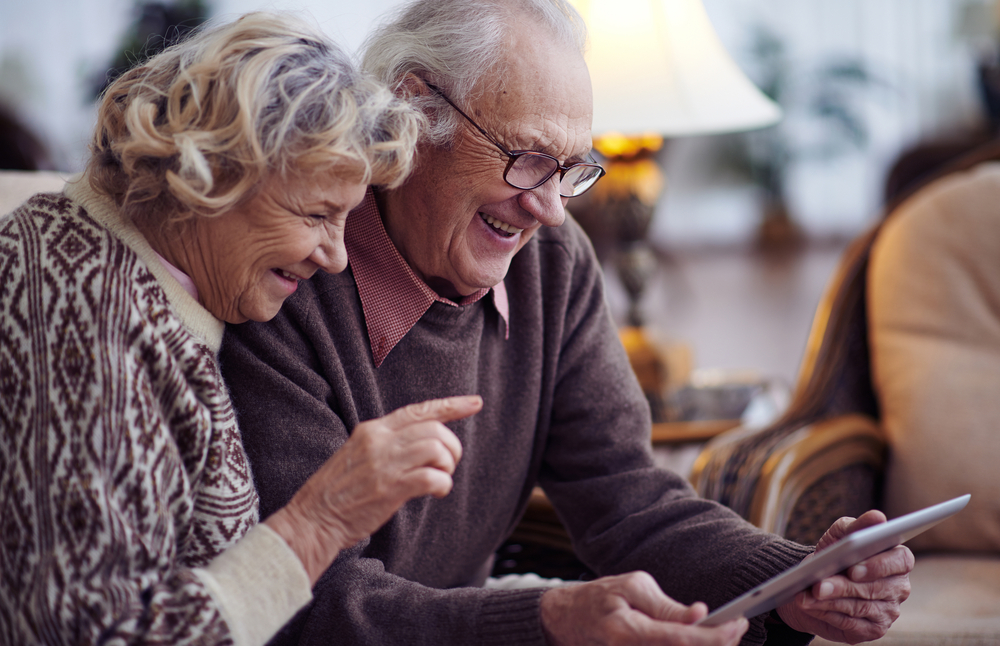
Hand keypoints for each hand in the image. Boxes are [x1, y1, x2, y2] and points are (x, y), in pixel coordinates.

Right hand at [265, 395, 480, 583]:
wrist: (312, 519)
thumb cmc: (338, 492)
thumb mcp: (358, 454)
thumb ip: (387, 444)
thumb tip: (422, 443)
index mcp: (372, 429)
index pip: (418, 410)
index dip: (451, 406)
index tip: (475, 403)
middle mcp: (379, 441)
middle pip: (434, 429)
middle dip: (452, 447)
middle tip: (447, 466)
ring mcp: (384, 464)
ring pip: (437, 449)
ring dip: (447, 466)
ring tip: (439, 479)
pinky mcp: (389, 489)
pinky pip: (432, 478)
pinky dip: (443, 485)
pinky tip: (436, 493)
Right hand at [540, 572, 747, 645]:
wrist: (567, 620)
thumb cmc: (599, 599)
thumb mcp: (631, 587)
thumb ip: (666, 606)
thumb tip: (700, 614)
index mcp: (629, 632)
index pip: (682, 640)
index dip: (716, 636)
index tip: (739, 623)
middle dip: (720, 645)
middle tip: (737, 626)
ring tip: (726, 633)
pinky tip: (706, 640)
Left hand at [777, 510, 913, 642]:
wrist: (815, 580)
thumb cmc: (834, 553)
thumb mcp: (840, 535)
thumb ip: (857, 526)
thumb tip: (877, 517)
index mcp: (898, 560)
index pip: (901, 561)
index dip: (878, 565)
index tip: (854, 568)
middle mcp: (899, 587)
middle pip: (875, 588)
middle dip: (843, 587)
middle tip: (818, 585)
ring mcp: (888, 611)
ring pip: (860, 607)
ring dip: (831, 601)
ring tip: (807, 595)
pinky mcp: (873, 629)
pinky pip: (851, 624)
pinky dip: (828, 614)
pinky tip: (811, 607)